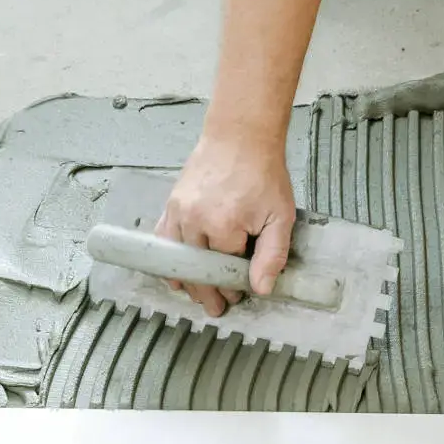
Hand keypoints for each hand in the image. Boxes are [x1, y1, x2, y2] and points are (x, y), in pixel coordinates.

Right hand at [156, 135, 295, 317]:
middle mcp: (194, 221)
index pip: (224, 270)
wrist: (240, 136)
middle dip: (206, 292)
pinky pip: (163, 241)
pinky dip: (169, 259)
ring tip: (196, 293)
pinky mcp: (171, 204)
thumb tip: (261, 289)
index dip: (231, 286)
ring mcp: (178, 212)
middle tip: (215, 307)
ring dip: (187, 279)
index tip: (237, 295)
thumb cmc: (262, 172)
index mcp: (222, 226)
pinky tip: (177, 272)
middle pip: (196, 271)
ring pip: (176, 259)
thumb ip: (272, 255)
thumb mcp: (280, 215)